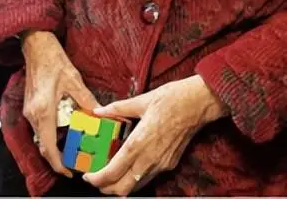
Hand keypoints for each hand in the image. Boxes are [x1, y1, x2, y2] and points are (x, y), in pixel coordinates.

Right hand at [22, 31, 98, 176]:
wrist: (36, 46)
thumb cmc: (53, 59)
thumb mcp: (74, 80)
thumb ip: (86, 99)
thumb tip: (99, 113)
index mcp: (44, 110)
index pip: (49, 146)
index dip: (58, 163)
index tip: (69, 171)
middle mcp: (33, 114)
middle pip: (43, 145)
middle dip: (57, 157)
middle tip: (73, 162)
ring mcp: (30, 110)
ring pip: (40, 137)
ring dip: (53, 146)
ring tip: (70, 148)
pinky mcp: (30, 106)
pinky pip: (39, 127)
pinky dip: (50, 134)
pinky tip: (63, 130)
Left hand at [84, 75, 227, 195]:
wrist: (198, 103)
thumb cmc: (172, 98)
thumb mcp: (142, 100)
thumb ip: (118, 108)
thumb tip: (99, 111)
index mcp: (139, 142)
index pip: (113, 172)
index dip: (97, 179)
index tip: (88, 175)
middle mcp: (149, 158)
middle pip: (122, 189)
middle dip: (106, 188)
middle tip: (96, 178)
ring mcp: (160, 164)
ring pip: (135, 188)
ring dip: (120, 186)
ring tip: (110, 173)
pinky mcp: (169, 164)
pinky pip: (148, 179)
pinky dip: (135, 179)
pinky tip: (130, 166)